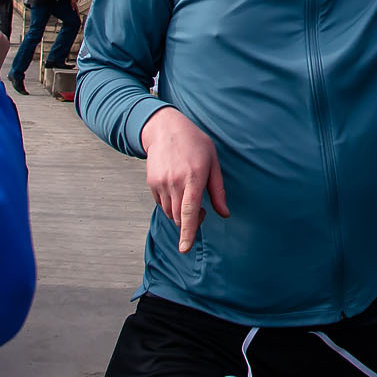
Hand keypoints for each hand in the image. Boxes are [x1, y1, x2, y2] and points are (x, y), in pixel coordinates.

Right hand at [139, 108, 227, 252]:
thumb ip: (218, 190)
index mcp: (193, 177)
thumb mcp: (213, 162)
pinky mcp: (151, 183)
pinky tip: (177, 189)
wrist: (165, 128)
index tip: (185, 248)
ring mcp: (160, 183)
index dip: (188, 232)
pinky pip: (161, 204)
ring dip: (180, 214)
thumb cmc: (195, 143)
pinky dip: (170, 205)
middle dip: (189, 223)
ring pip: (169, 213)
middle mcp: (174, 182)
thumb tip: (224, 213)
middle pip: (178, 217)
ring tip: (189, 197)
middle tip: (202, 211)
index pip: (189, 211)